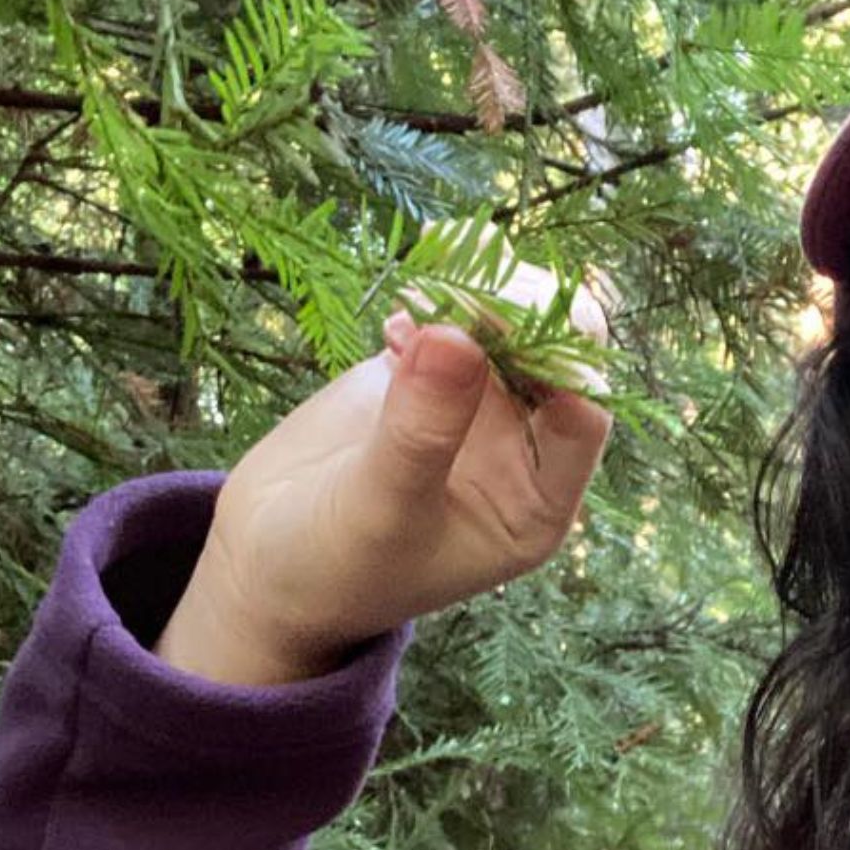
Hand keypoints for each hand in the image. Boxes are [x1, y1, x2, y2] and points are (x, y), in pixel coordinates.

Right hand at [154, 259, 612, 684]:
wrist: (266, 560)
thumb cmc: (336, 566)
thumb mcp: (381, 509)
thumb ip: (422, 432)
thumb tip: (458, 335)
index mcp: (537, 500)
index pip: (583, 419)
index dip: (564, 369)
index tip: (510, 334)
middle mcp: (522, 447)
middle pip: (556, 358)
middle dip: (525, 313)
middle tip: (470, 289)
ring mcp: (476, 403)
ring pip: (506, 325)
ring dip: (479, 290)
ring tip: (430, 284)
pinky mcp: (426, 370)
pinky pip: (448, 315)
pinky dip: (431, 295)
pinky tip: (394, 319)